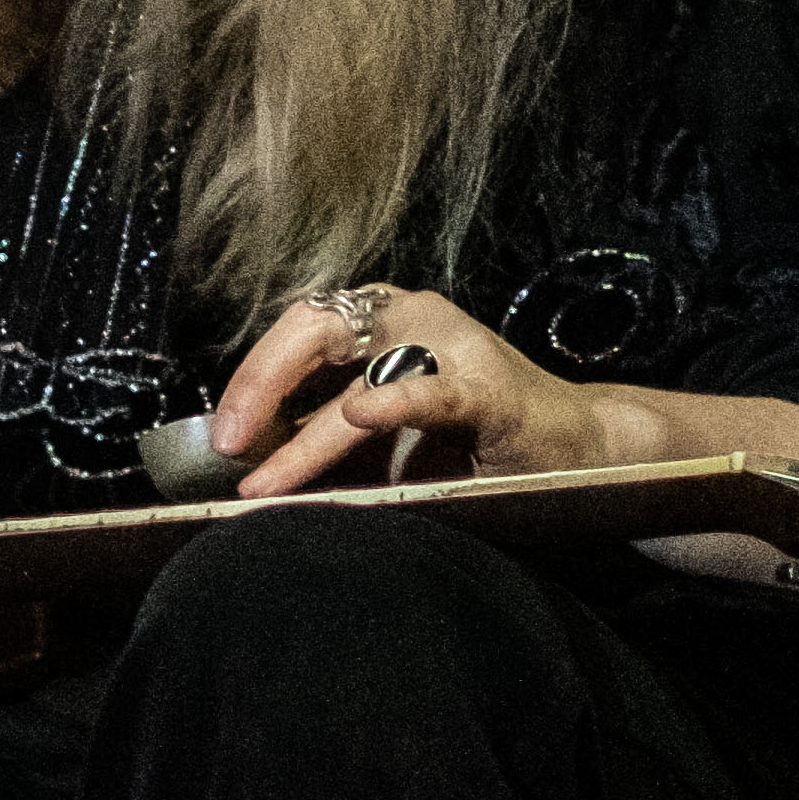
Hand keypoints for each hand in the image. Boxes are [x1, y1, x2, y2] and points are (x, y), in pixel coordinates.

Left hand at [204, 285, 620, 497]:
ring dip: (310, 436)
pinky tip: (361, 415)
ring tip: (270, 481)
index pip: (297, 331)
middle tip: (230, 445)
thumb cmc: (472, 444)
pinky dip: (397, 402)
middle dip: (262, 385)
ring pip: (364, 376)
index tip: (220, 437)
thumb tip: (246, 465)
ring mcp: (455, 347)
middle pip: (316, 330)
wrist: (578, 449)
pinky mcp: (493, 390)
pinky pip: (436, 392)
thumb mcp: (383, 438)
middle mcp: (412, 318)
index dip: (252, 377)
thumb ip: (324, 437)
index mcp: (379, 322)